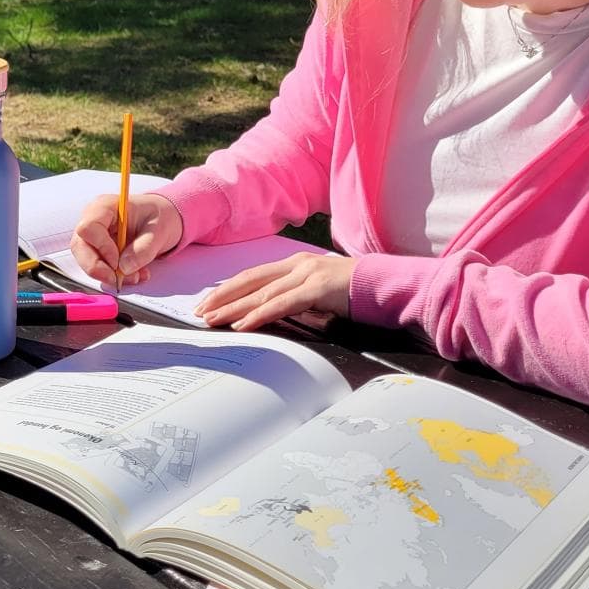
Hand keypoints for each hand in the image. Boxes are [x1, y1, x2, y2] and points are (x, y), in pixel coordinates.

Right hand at [68, 192, 183, 287]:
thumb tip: (124, 267)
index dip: (100, 248)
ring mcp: (93, 237)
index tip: (117, 261)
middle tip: (118, 280)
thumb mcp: (160, 230)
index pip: (88, 228)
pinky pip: (98, 268)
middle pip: (79, 247)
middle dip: (97, 269)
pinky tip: (134, 274)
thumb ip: (144, 248)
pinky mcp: (97, 251)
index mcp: (104, 207)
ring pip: (86, 261)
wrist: (161, 220)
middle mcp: (93, 220)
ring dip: (108, 275)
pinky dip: (114, 277)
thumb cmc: (159, 216)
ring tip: (135, 276)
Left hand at [193, 253, 354, 330]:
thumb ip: (297, 299)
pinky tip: (242, 323)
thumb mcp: (321, 294)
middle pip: (250, 281)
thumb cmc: (358, 293)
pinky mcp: (319, 288)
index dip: (229, 289)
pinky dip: (259, 314)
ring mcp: (308, 274)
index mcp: (297, 265)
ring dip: (234, 307)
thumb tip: (272, 314)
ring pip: (262, 293)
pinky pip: (282, 303)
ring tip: (213, 319)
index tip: (208, 302)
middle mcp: (298, 265)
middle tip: (199, 312)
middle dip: (222, 297)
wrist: (389, 286)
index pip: (254, 276)